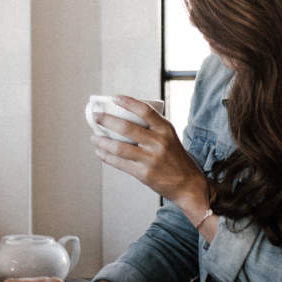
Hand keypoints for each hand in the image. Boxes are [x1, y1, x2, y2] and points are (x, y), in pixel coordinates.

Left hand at [90, 95, 210, 221]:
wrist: (188, 184)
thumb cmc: (175, 158)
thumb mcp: (170, 137)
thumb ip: (152, 128)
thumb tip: (124, 118)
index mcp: (166, 129)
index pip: (145, 110)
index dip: (128, 102)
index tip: (114, 97)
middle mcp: (159, 142)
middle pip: (127, 127)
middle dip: (107, 120)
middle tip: (96, 116)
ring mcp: (151, 158)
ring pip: (119, 147)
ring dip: (102, 141)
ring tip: (94, 137)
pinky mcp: (144, 174)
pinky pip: (120, 163)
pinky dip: (107, 157)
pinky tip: (100, 152)